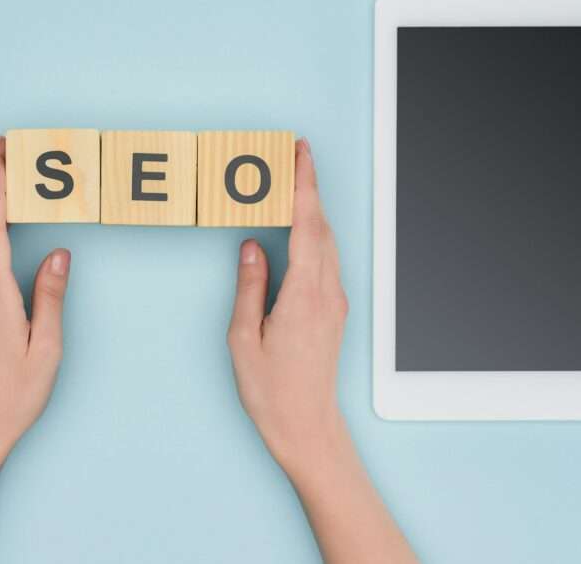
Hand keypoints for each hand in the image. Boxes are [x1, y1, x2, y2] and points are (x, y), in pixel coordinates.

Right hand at [227, 138, 414, 562]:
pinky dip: (314, 234)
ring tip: (293, 186)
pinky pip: (326, 259)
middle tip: (293, 157)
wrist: (308, 426)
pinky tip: (299, 229)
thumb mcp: (244, 337)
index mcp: (304, 296)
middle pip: (322, 227)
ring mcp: (335, 302)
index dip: (304, 186)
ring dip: (313, 209)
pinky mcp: (334, 310)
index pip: (307, 226)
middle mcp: (327, 293)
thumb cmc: (272, 390)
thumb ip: (249, 286)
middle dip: (310, 188)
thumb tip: (251, 245)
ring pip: (327, 242)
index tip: (300, 155)